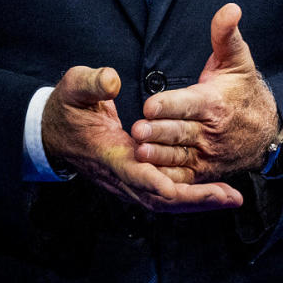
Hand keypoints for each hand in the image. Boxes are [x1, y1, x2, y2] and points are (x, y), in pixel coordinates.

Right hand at [42, 66, 243, 211]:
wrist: (51, 132)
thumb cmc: (66, 108)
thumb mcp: (73, 87)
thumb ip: (92, 83)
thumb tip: (112, 80)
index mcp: (108, 155)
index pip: (137, 175)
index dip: (162, 184)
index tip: (186, 188)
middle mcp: (121, 175)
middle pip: (160, 199)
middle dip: (195, 200)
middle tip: (229, 197)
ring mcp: (128, 181)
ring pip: (165, 201)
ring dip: (198, 201)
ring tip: (231, 197)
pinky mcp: (135, 180)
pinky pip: (165, 195)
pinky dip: (190, 196)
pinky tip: (215, 193)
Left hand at [132, 3, 279, 181]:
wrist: (269, 134)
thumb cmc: (245, 94)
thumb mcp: (238, 62)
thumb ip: (226, 35)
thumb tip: (230, 8)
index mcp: (214, 103)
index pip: (188, 104)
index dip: (169, 104)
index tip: (150, 105)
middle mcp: (211, 131)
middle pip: (179, 132)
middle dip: (159, 132)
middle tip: (138, 130)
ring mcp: (207, 154)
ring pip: (179, 156)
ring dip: (159, 156)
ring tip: (140, 152)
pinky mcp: (204, 172)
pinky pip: (184, 177)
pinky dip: (168, 178)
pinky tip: (149, 173)